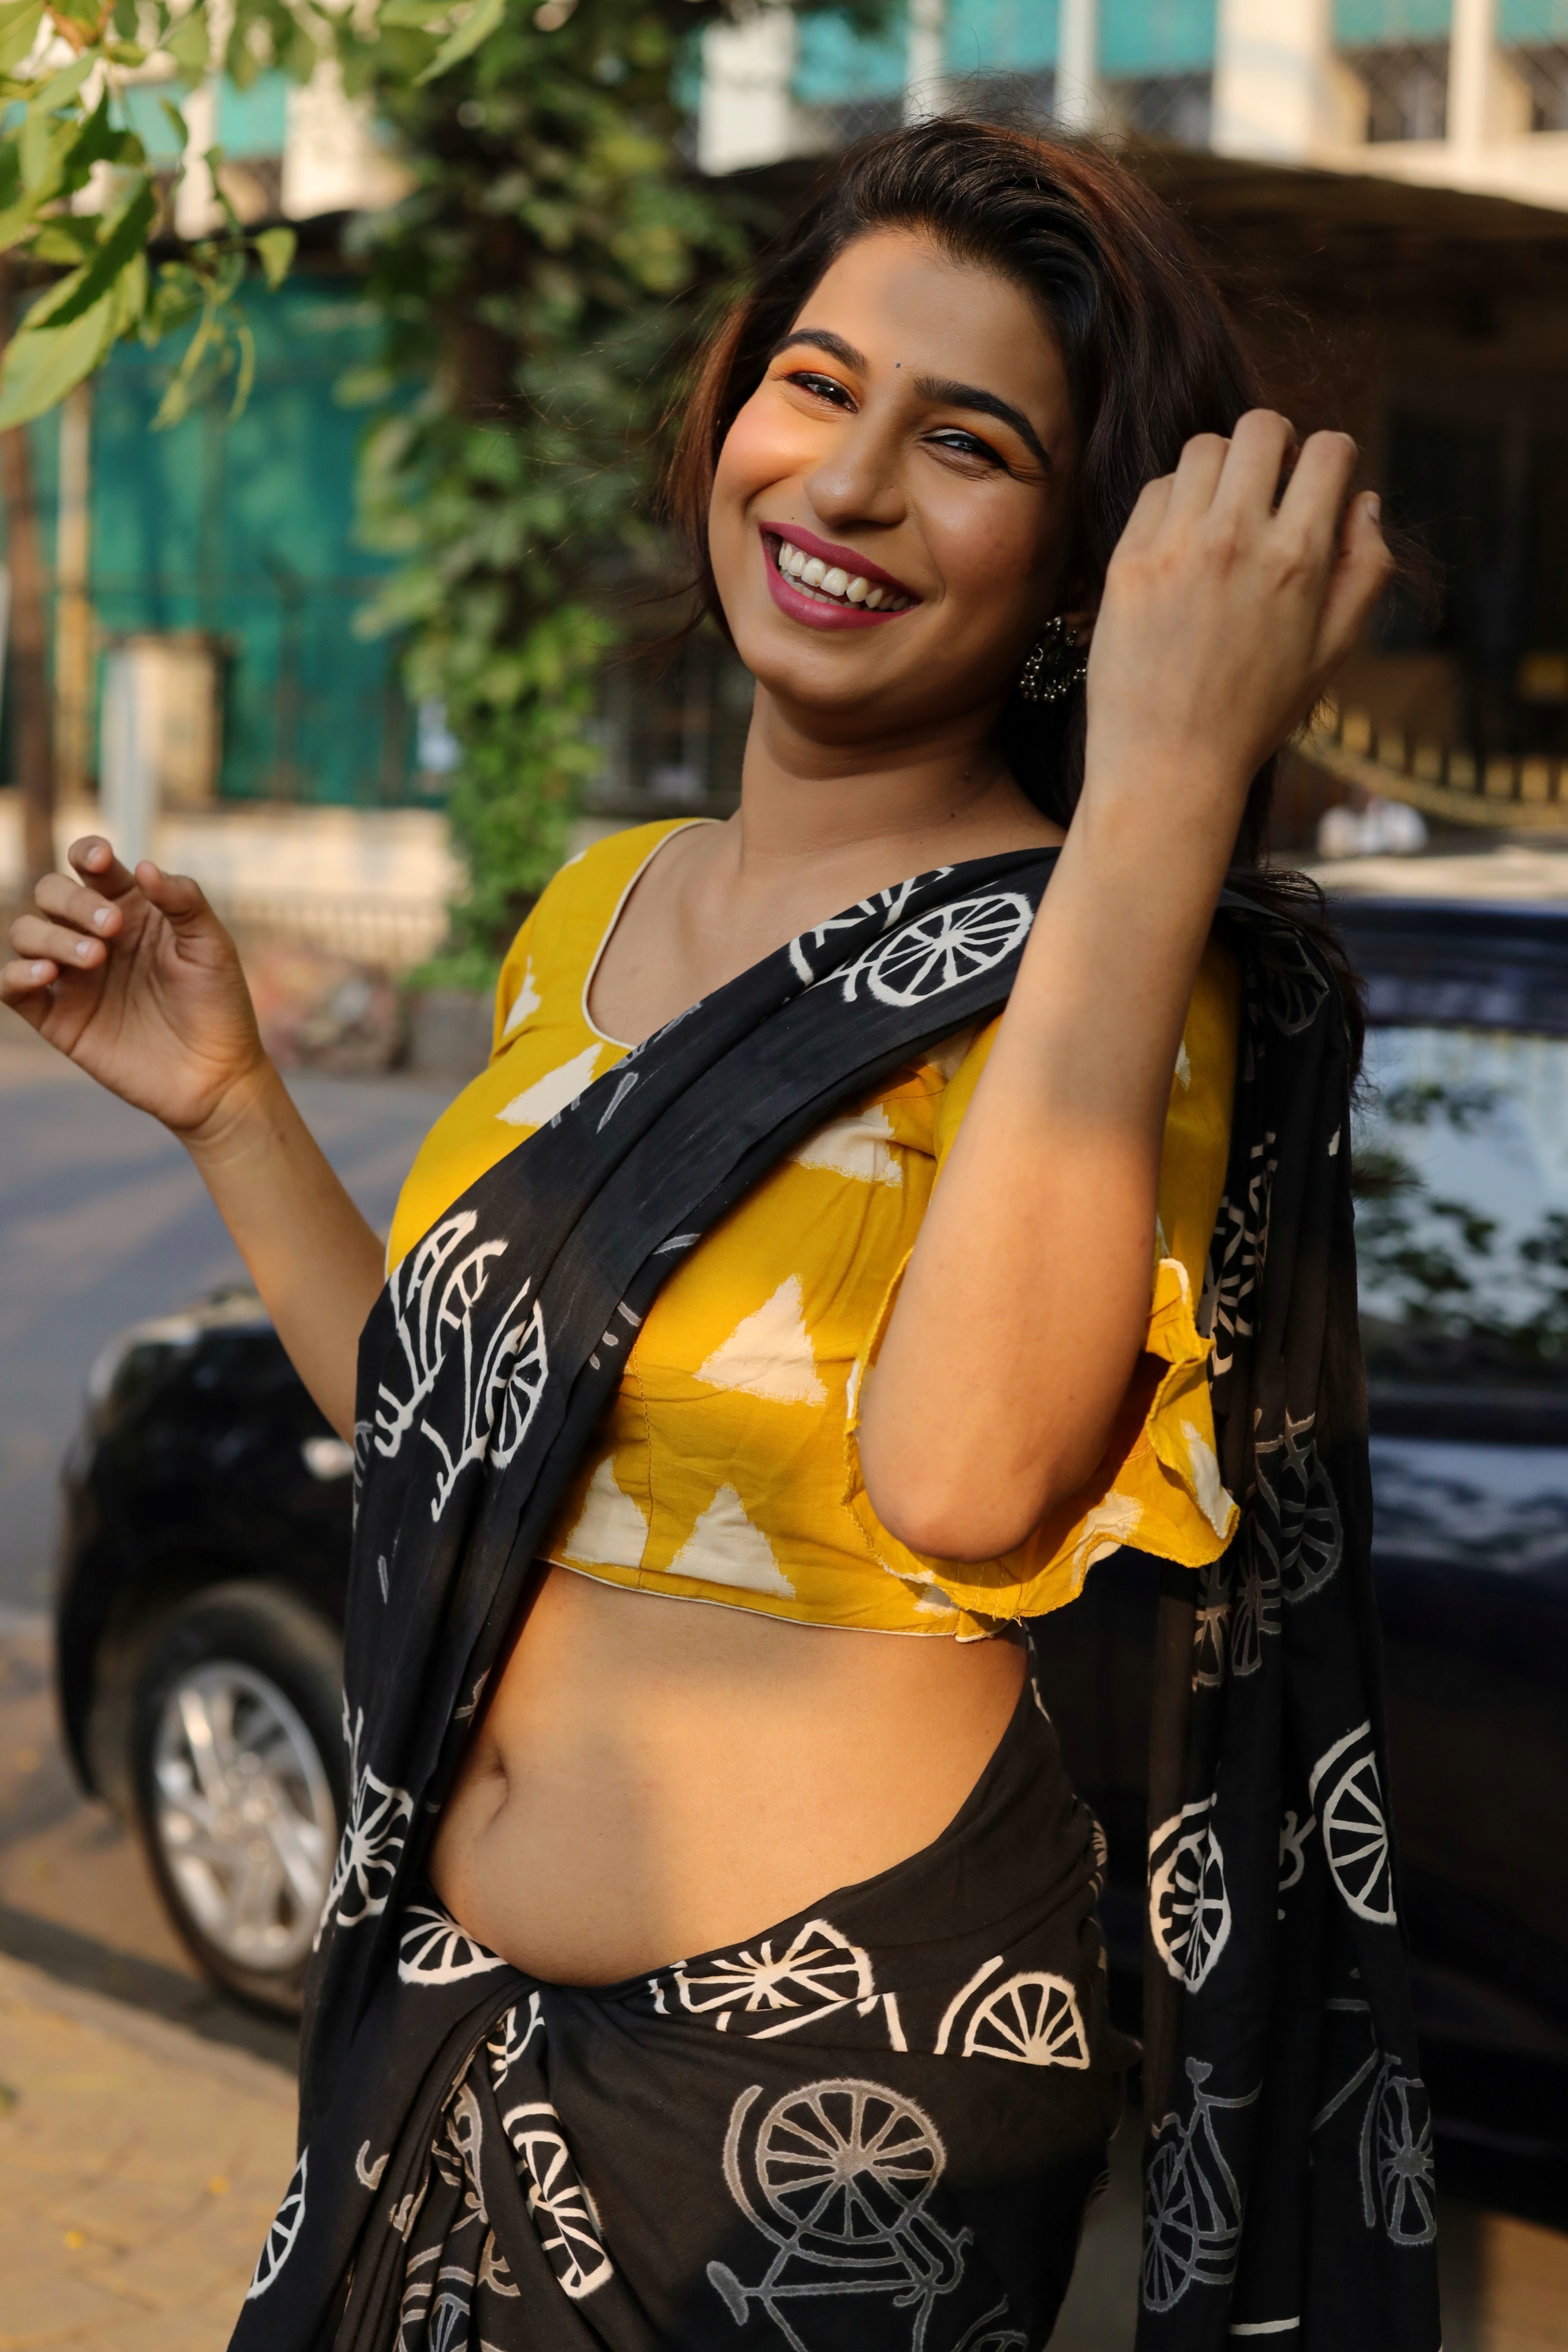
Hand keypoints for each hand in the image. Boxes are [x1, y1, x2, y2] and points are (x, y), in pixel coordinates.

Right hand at [2, 837, 267, 1136]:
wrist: (216, 1076)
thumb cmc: (220, 1005)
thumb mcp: (212, 947)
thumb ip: (183, 901)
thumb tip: (143, 866)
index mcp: (130, 909)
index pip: (90, 866)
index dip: (86, 853)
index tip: (100, 861)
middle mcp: (94, 936)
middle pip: (52, 893)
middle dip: (74, 902)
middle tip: (114, 930)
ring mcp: (73, 976)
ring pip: (26, 933)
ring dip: (51, 936)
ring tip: (94, 959)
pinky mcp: (58, 1017)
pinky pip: (11, 985)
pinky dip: (17, 973)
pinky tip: (47, 975)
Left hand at [1082, 410, 1390, 845]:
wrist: (1168, 766)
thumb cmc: (1255, 714)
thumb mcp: (1332, 650)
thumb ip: (1365, 568)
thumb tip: (1365, 501)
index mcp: (1299, 558)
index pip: (1328, 450)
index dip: (1328, 457)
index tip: (1313, 482)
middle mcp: (1238, 538)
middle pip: (1261, 428)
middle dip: (1273, 445)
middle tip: (1266, 483)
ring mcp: (1176, 546)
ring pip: (1204, 449)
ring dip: (1220, 468)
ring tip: (1221, 512)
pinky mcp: (1127, 561)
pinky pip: (1156, 490)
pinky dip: (1174, 502)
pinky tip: (1180, 543)